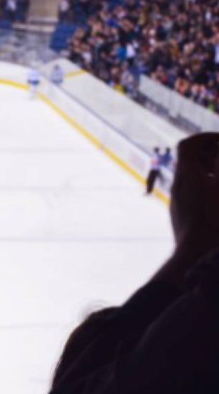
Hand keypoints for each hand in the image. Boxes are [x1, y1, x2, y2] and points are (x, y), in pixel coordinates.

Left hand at [170, 133, 218, 247]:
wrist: (196, 255)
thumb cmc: (213, 222)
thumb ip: (218, 167)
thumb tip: (217, 150)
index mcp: (187, 177)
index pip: (186, 145)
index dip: (205, 138)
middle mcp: (179, 185)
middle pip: (188, 158)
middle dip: (209, 151)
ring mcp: (178, 199)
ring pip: (189, 174)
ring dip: (208, 166)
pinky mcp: (181, 211)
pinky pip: (190, 189)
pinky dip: (205, 182)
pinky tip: (216, 190)